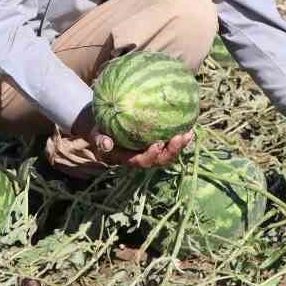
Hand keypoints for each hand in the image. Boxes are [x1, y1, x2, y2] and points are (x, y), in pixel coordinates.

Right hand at [70, 111, 193, 168]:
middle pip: (160, 160)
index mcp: (129, 159)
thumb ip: (100, 140)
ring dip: (180, 145)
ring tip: (189, 133)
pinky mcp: (159, 142)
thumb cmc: (101, 131)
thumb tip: (105, 143)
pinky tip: (188, 124)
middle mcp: (143, 157)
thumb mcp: (97, 135)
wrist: (108, 127)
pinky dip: (180, 136)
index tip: (156, 144)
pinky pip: (171, 141)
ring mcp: (153, 151)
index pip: (141, 161)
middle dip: (172, 151)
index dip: (150, 156)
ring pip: (169, 153)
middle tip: (180, 137)